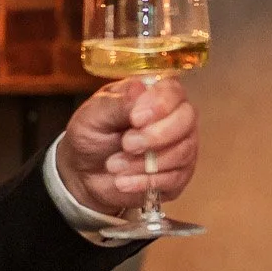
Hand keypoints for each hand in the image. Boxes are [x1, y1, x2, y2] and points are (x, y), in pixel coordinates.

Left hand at [54, 76, 199, 215]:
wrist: (85, 173)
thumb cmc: (91, 136)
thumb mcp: (94, 115)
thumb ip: (117, 103)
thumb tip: (140, 88)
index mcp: (154, 93)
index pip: (173, 91)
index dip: (160, 105)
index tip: (136, 119)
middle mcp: (175, 116)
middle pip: (187, 120)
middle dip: (156, 136)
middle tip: (127, 144)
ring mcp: (181, 145)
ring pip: (182, 151)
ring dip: (145, 162)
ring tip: (113, 165)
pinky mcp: (178, 174)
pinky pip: (176, 178)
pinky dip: (146, 182)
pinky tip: (123, 182)